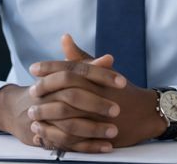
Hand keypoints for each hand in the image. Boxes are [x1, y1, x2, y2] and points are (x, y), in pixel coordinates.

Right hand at [0, 39, 124, 152]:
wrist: (21, 110)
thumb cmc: (53, 90)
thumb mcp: (68, 76)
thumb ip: (88, 67)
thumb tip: (109, 58)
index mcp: (54, 77)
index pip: (78, 71)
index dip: (101, 75)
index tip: (122, 81)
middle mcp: (48, 96)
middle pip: (72, 97)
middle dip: (96, 104)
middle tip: (117, 109)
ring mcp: (46, 118)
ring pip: (70, 124)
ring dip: (93, 130)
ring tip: (113, 132)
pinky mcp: (48, 137)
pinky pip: (69, 144)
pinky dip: (88, 147)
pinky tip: (106, 147)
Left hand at [30, 35, 167, 148]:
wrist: (145, 113)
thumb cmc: (121, 89)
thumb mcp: (103, 71)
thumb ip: (81, 57)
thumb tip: (64, 38)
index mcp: (98, 79)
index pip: (70, 70)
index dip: (50, 68)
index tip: (33, 68)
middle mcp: (99, 96)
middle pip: (66, 93)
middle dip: (45, 92)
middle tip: (31, 92)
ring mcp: (99, 117)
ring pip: (68, 117)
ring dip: (47, 116)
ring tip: (33, 115)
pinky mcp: (99, 135)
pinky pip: (73, 138)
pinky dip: (56, 136)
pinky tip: (44, 133)